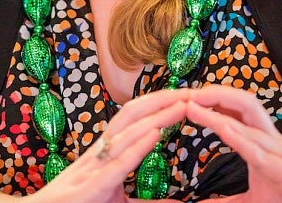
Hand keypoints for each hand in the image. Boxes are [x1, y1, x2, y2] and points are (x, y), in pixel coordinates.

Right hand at [31, 87, 188, 202]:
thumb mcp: (111, 196)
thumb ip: (142, 199)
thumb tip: (173, 202)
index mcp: (106, 152)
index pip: (136, 118)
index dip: (160, 104)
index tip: (186, 96)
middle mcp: (99, 152)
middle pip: (133, 114)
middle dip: (163, 99)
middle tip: (192, 90)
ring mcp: (93, 168)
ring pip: (126, 132)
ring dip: (156, 116)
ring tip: (181, 104)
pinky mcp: (89, 189)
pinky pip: (116, 164)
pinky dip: (136, 147)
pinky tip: (154, 134)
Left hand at [185, 85, 281, 202]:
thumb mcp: (253, 200)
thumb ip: (225, 202)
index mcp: (258, 140)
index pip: (231, 111)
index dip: (209, 103)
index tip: (184, 99)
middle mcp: (267, 137)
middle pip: (240, 101)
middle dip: (214, 93)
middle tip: (185, 93)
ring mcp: (278, 149)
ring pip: (248, 116)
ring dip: (221, 105)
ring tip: (196, 101)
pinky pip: (260, 147)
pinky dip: (240, 136)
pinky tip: (223, 127)